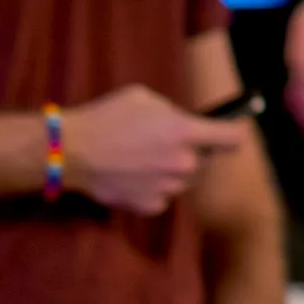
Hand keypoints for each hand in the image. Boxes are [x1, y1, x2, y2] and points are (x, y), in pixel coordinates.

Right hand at [64, 85, 242, 214]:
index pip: (231, 138)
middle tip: (162, 147)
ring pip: (182, 183)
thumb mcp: (143, 98)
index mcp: (185, 131)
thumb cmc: (106, 117)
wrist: (72, 152)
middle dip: (189, 154)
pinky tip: (133, 179)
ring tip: (143, 164)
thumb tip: (180, 124)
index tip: (224, 134)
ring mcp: (166, 188)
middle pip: (203, 162)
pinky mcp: (148, 205)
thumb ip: (170, 113)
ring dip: (171, 174)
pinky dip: (153, 192)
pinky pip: (162, 199)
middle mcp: (182, 162)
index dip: (231, 134)